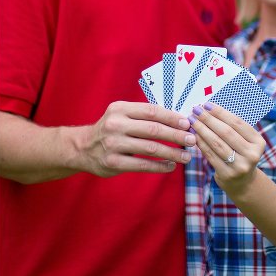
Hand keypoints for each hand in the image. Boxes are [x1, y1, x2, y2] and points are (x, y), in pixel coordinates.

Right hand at [78, 101, 195, 176]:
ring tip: (186, 156)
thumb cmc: (110, 130)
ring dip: (172, 153)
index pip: (151, 111)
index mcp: (120, 109)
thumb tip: (177, 121)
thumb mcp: (121, 115)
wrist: (83, 147)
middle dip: (176, 135)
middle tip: (192, 140)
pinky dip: (160, 166)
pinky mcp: (113, 162)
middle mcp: (115, 124)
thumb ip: (143, 116)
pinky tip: (171, 166)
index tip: (187, 124)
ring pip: (150, 148)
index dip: (172, 117)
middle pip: (153, 129)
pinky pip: (143, 165)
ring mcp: (113, 144)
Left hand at [189, 102, 265, 196]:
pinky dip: (200, 143)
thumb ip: (232, 128)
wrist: (242, 183)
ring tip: (192, 120)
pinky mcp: (227, 174)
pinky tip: (193, 134)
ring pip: (216, 143)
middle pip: (226, 132)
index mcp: (258, 142)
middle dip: (209, 119)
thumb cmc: (239, 154)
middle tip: (196, 110)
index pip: (237, 123)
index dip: (220, 112)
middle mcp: (252, 154)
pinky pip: (210, 155)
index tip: (206, 104)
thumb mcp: (243, 142)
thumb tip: (209, 108)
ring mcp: (240, 166)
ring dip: (202, 129)